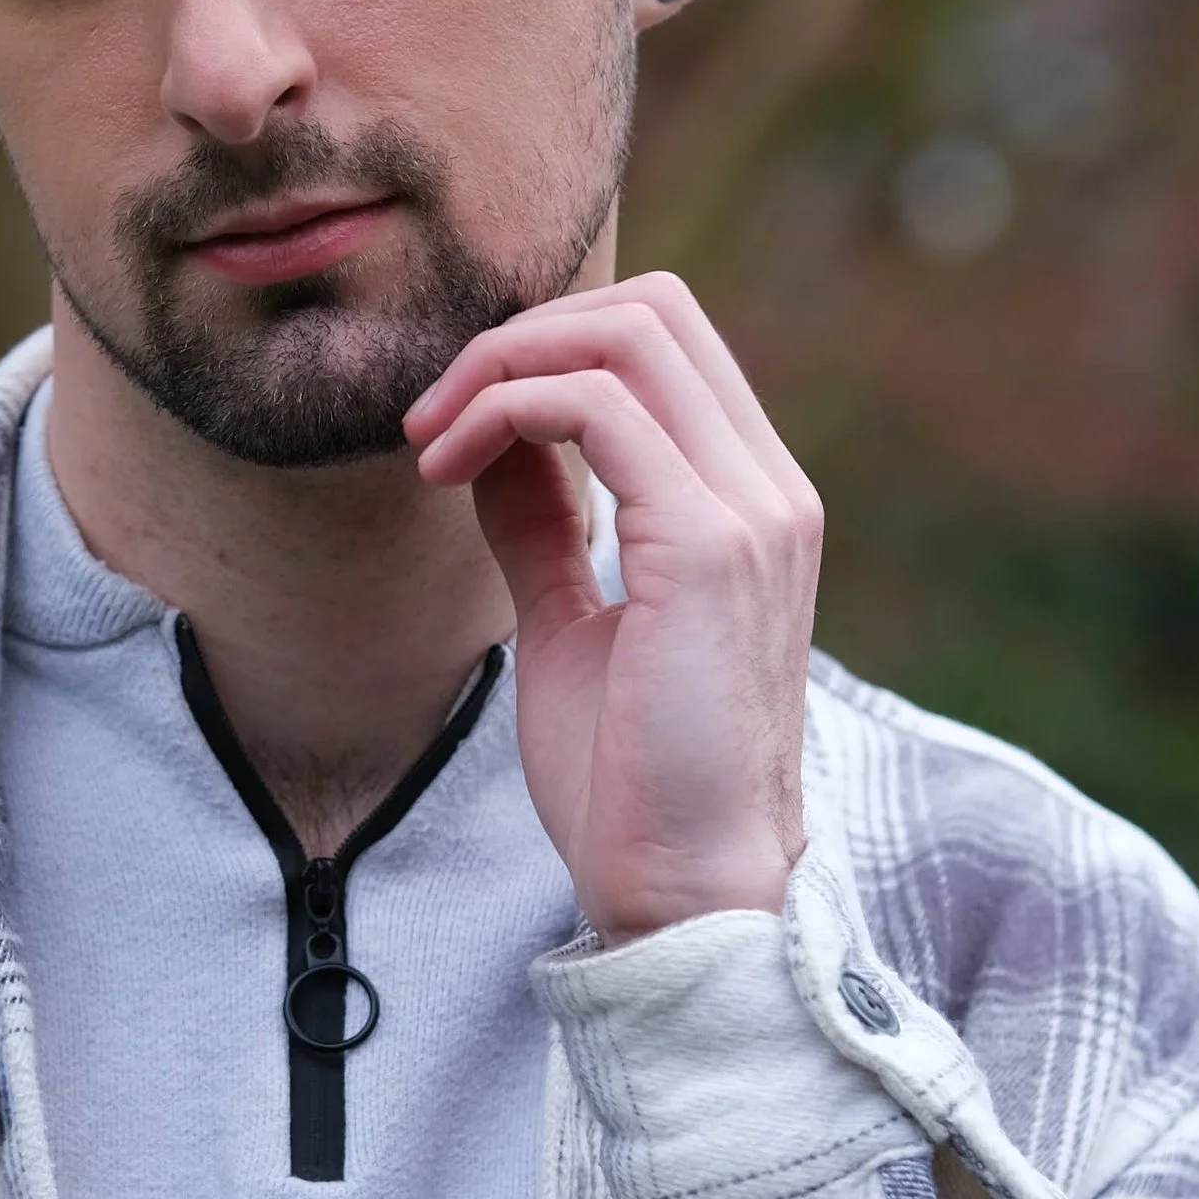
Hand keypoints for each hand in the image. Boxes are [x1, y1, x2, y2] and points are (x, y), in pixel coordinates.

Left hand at [404, 275, 821, 938]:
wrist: (684, 889)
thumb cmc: (632, 779)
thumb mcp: (572, 622)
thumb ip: (547, 523)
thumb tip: (492, 440)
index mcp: (751, 503)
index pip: (666, 342)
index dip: (548, 346)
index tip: (454, 419)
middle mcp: (770, 490)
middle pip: (653, 309)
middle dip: (520, 332)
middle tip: (432, 412)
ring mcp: (752, 511)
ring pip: (626, 334)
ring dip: (499, 364)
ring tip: (428, 436)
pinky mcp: (708, 545)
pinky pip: (594, 407)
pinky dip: (503, 411)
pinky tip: (446, 470)